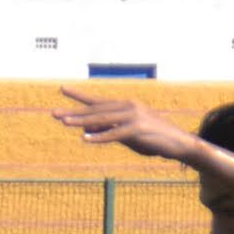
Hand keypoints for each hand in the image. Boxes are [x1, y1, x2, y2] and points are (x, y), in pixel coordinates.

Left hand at [52, 90, 199, 162]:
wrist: (179, 144)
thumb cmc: (154, 140)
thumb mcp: (128, 135)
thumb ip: (110, 130)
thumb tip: (88, 130)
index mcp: (125, 106)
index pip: (98, 101)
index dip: (79, 96)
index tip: (62, 89)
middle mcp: (128, 107)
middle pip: (96, 110)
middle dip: (74, 112)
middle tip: (54, 113)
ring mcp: (134, 116)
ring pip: (103, 119)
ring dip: (82, 122)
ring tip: (64, 123)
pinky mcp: (138, 129)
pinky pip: (115, 133)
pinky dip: (99, 136)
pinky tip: (85, 138)